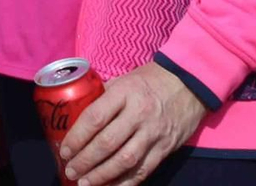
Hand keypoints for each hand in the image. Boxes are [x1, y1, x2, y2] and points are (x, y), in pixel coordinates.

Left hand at [59, 62, 205, 184]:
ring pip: (124, 161)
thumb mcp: (125, 79)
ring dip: (101, 175)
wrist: (190, 84)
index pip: (95, 118)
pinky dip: (125, 183)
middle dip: (85, 160)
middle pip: (107, 143)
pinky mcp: (165, 148)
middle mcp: (139, 114)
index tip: (65, 149)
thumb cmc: (151, 80)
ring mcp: (153, 133)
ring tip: (84, 183)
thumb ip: (105, 96)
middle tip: (70, 170)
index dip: (77, 137)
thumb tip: (78, 113)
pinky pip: (143, 171)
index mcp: (125, 93)